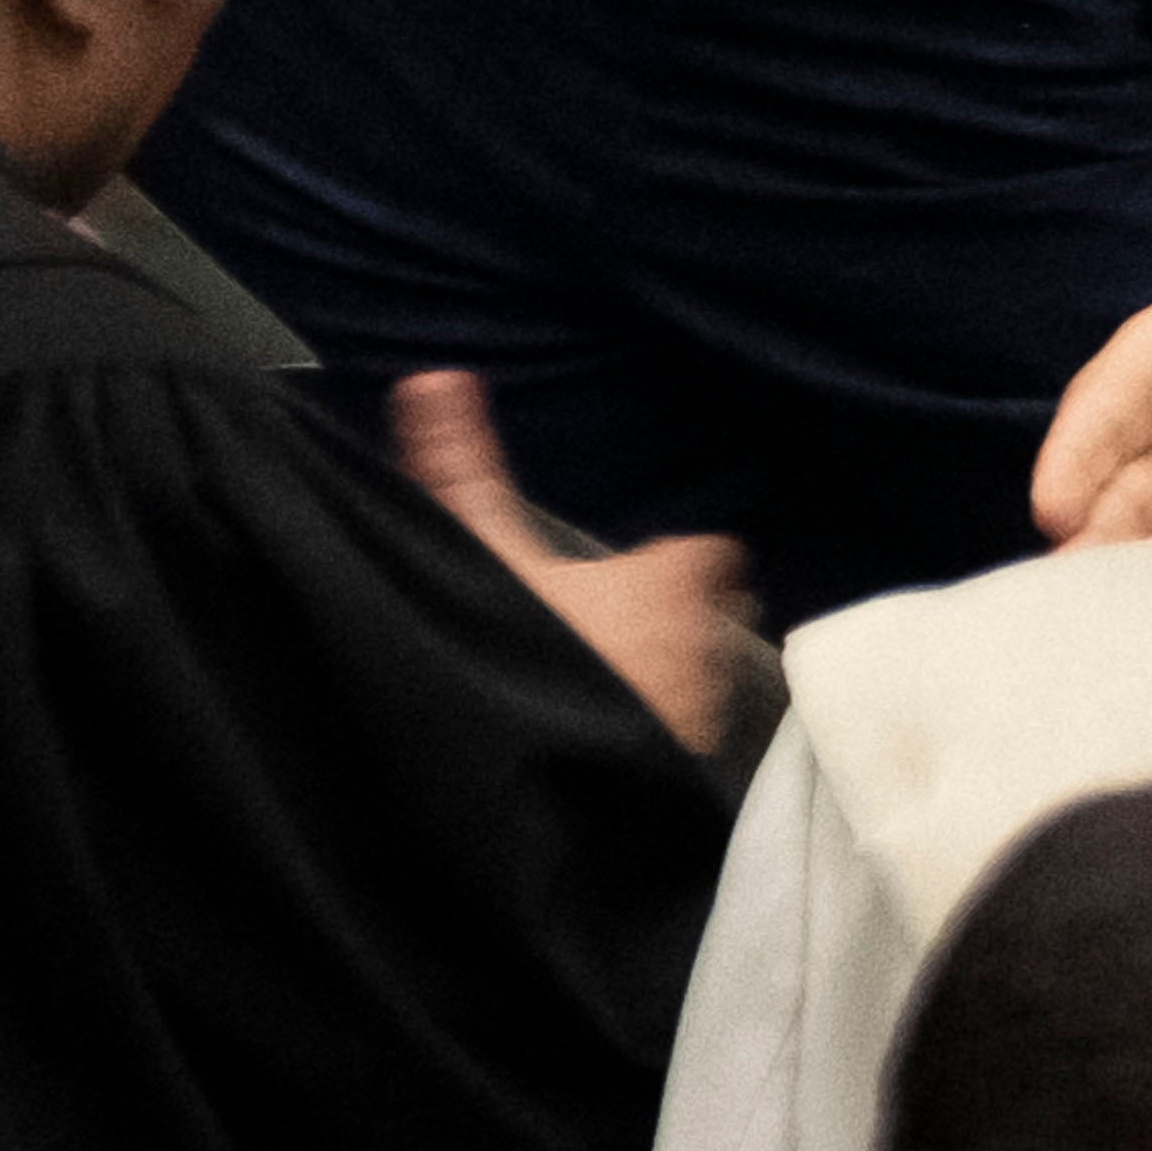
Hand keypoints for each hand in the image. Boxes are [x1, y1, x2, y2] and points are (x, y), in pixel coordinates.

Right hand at [396, 368, 762, 756]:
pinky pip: (685, 733)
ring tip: (616, 675)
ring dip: (673, 669)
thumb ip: (463, 465)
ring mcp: (697, 708)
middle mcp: (699, 640)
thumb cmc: (522, 655)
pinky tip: (609, 732)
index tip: (655, 561)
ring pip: (704, 672)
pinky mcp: (679, 763)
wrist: (537, 771)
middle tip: (630, 618)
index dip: (685, 555)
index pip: (709, 551)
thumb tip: (435, 379)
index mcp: (666, 582)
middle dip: (685, 611)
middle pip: (716, 609)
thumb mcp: (481, 551)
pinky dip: (660, 726)